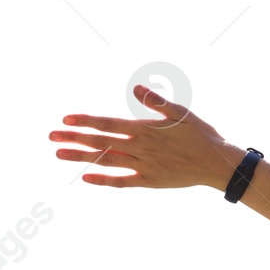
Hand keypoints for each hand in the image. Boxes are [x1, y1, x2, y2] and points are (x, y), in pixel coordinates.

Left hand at [50, 85, 240, 189]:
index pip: (108, 124)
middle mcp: (141, 148)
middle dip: (74, 138)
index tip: (66, 120)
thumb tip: (137, 88)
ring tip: (60, 154)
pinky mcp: (150, 181)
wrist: (217, 164)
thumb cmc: (202, 136)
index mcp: (146, 130)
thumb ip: (157, 103)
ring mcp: (144, 166)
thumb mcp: (182, 114)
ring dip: (81, 157)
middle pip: (101, 142)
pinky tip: (87, 178)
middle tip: (52, 137)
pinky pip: (122, 181)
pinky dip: (104, 180)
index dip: (86, 121)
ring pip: (107, 160)